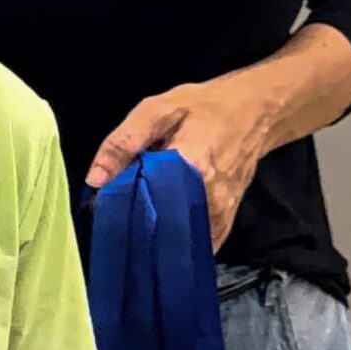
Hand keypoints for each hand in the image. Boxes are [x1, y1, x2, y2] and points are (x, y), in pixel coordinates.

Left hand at [86, 73, 273, 248]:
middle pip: (162, 230)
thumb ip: (124, 142)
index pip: (147, 205)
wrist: (255, 112)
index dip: (121, 212)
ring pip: (179, 241)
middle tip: (115, 223)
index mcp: (190, 170)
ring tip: (133, 229)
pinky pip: (196, 242)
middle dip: (135, 230)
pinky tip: (158, 236)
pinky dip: (175, 242)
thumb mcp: (156, 110)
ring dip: (154, 239)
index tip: (103, 212)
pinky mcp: (226, 222)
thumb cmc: (203, 107)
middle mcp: (209, 200)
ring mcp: (220, 215)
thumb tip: (95, 179)